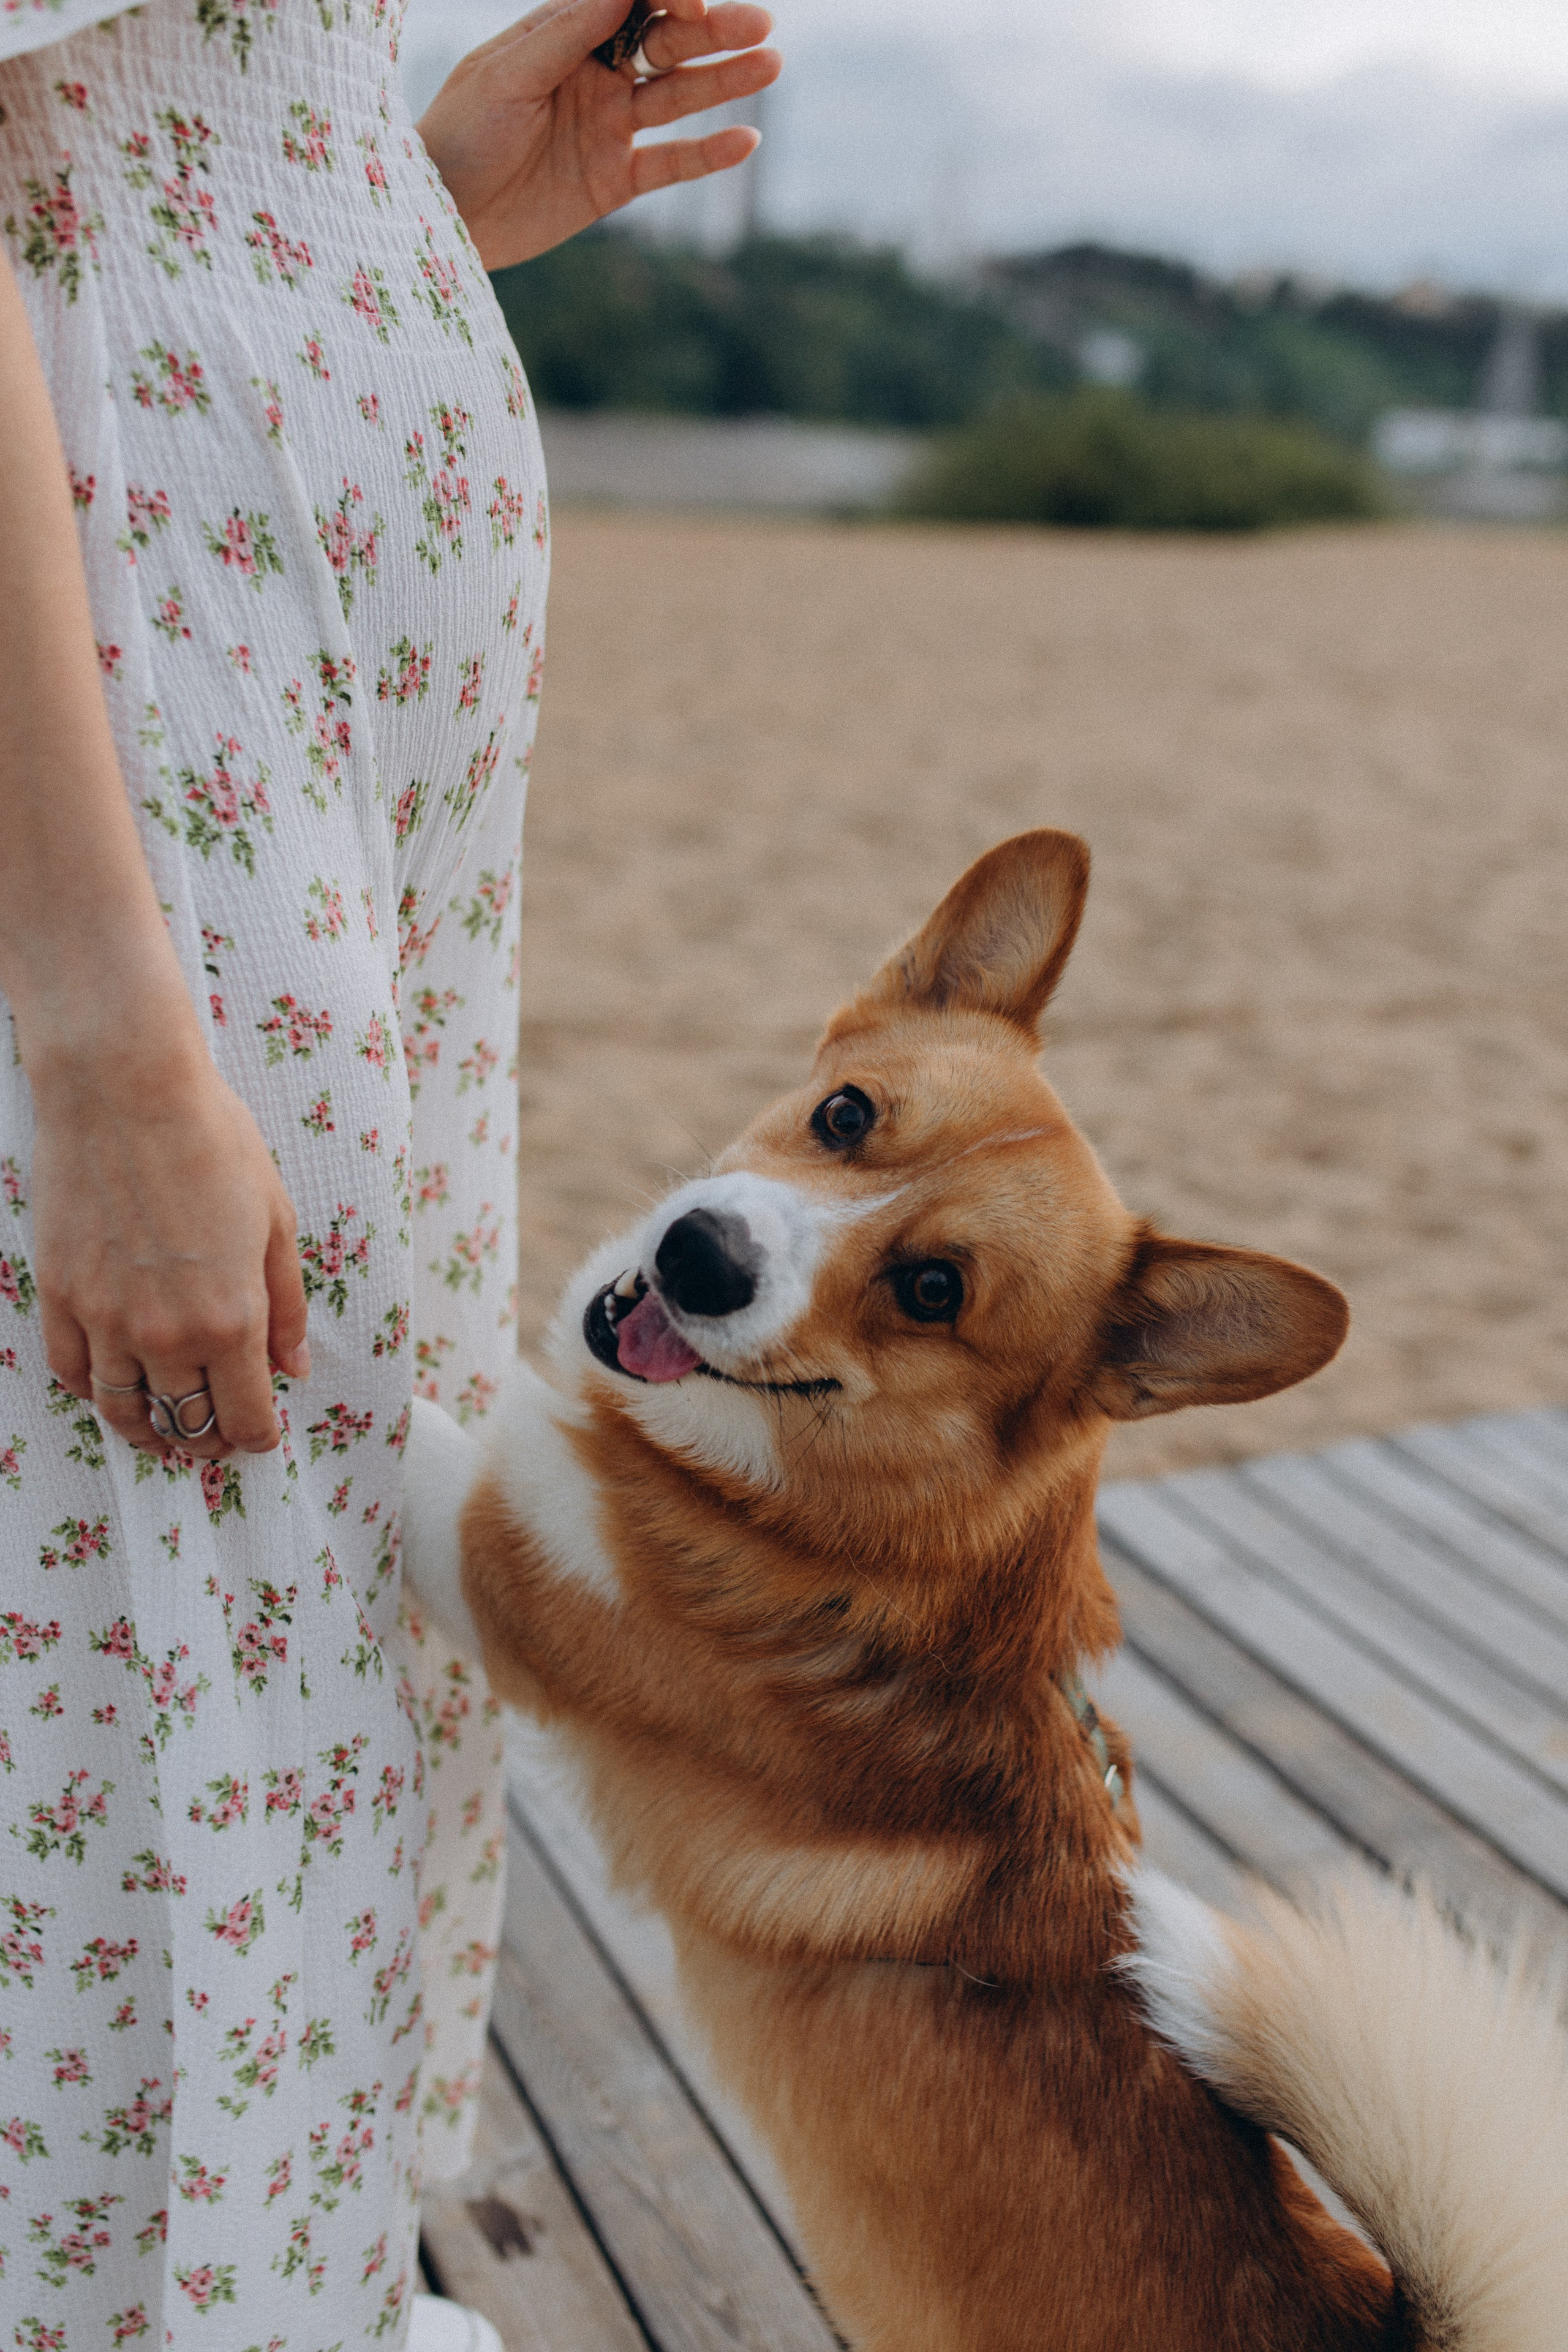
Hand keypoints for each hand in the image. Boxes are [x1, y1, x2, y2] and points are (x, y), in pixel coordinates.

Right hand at [31, 1035, 309, 1461]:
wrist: (126, 1092)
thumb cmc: (214, 1143)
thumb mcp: (276, 1223)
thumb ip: (286, 1307)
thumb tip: (293, 1369)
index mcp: (231, 1319)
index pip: (245, 1417)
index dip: (258, 1438)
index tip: (262, 1436)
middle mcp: (167, 1333)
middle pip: (186, 1424)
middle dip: (209, 1442)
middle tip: (218, 1441)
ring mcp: (105, 1318)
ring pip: (124, 1411)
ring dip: (149, 1434)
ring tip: (166, 1436)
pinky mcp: (60, 1295)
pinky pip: (72, 1372)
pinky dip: (94, 1393)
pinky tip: (114, 1388)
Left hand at [418, 0, 781, 271]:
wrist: (442, 214)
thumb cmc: (459, 133)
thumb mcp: (507, 75)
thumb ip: (566, 32)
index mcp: (566, 35)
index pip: (632, 0)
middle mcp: (595, 75)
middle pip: (666, 44)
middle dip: (713, 30)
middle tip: (761, 23)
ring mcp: (609, 128)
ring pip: (678, 98)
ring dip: (724, 81)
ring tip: (769, 64)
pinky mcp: (614, 182)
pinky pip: (671, 165)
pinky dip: (708, 154)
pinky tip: (747, 139)